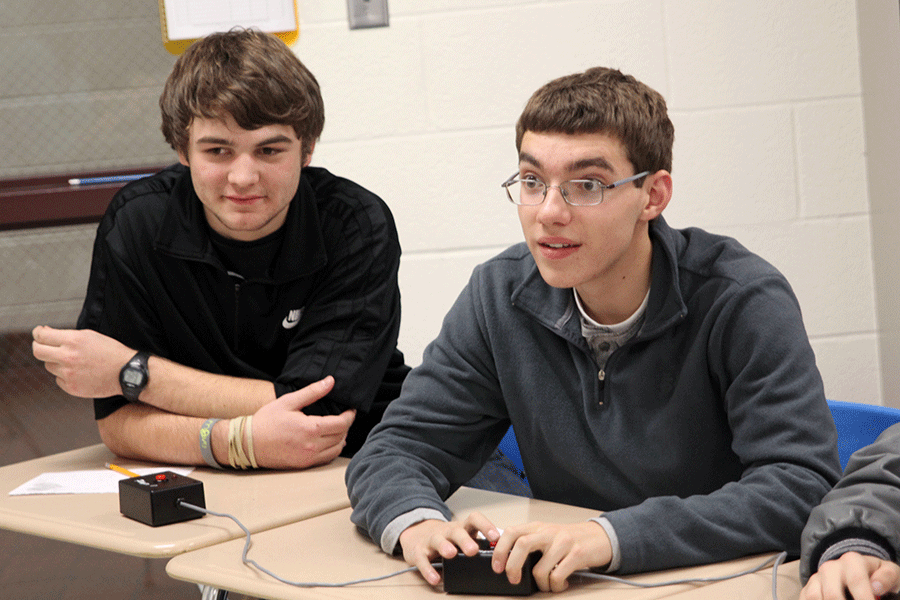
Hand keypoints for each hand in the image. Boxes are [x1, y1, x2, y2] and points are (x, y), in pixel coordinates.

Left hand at [31, 326, 133, 397]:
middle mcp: (68, 357)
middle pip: (38, 351)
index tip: (39, 332)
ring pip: (49, 366)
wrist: (127, 372)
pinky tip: (79, 372)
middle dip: (38, 346)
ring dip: (56, 362)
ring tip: (74, 361)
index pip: (42, 336)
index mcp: (73, 340)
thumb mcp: (91, 336)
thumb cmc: (112, 352)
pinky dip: (65, 376)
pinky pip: (58, 379)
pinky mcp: (71, 387)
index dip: (38, 333)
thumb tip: (48, 334)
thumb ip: (68, 335)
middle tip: (44, 345)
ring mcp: (68, 374)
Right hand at [250, 376, 355, 468]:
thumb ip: (312, 392)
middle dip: (346, 426)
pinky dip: (332, 450)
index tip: (351, 410)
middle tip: (345, 416)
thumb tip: (330, 381)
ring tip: (338, 428)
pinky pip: (326, 459)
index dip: (350, 416)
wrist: (248, 443)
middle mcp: (312, 446)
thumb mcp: (288, 401)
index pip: (341, 424)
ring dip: (341, 438)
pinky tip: (329, 441)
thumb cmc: (266, 421)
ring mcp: (308, 458)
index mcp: (310, 429)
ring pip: (336, 450)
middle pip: (341, 437)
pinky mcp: (303, 465)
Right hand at [398, 513, 500, 585]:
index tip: (496, 537)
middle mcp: (447, 531)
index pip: (474, 519)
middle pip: (456, 531)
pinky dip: (428, 570)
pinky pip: (422, 560)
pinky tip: (435, 578)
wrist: (416, 534)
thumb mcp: (463, 536)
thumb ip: (478, 543)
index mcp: (462, 527)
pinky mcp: (418, 551)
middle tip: (474, 550)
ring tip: (451, 554)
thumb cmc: (446, 538)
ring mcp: (432, 540)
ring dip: (445, 546)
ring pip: (438, 540)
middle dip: (465, 540)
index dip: (485, 526)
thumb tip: (502, 557)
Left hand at [490, 521, 611, 592]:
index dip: (500, 550)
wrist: (599, 537)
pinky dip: (556, 586)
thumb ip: (528, 544)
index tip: (496, 567)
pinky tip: (560, 583)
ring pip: (540, 568)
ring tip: (547, 585)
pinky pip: (558, 576)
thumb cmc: (569, 540)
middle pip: (522, 545)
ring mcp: (563, 542)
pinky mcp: (577, 554)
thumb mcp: (546, 536)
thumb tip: (505, 561)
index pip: (511, 532)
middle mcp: (549, 532)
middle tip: (513, 579)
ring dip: (540, 584)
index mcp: (537, 527)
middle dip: (513, 566)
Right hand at [800, 552, 899, 599]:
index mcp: (852, 561)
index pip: (856, 580)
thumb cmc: (876, 576)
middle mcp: (830, 567)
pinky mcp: (807, 589)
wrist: (855, 571)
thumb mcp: (889, 572)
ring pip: (815, 597)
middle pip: (832, 594)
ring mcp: (817, 578)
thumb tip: (875, 587)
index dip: (864, 598)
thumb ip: (887, 577)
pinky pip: (805, 599)